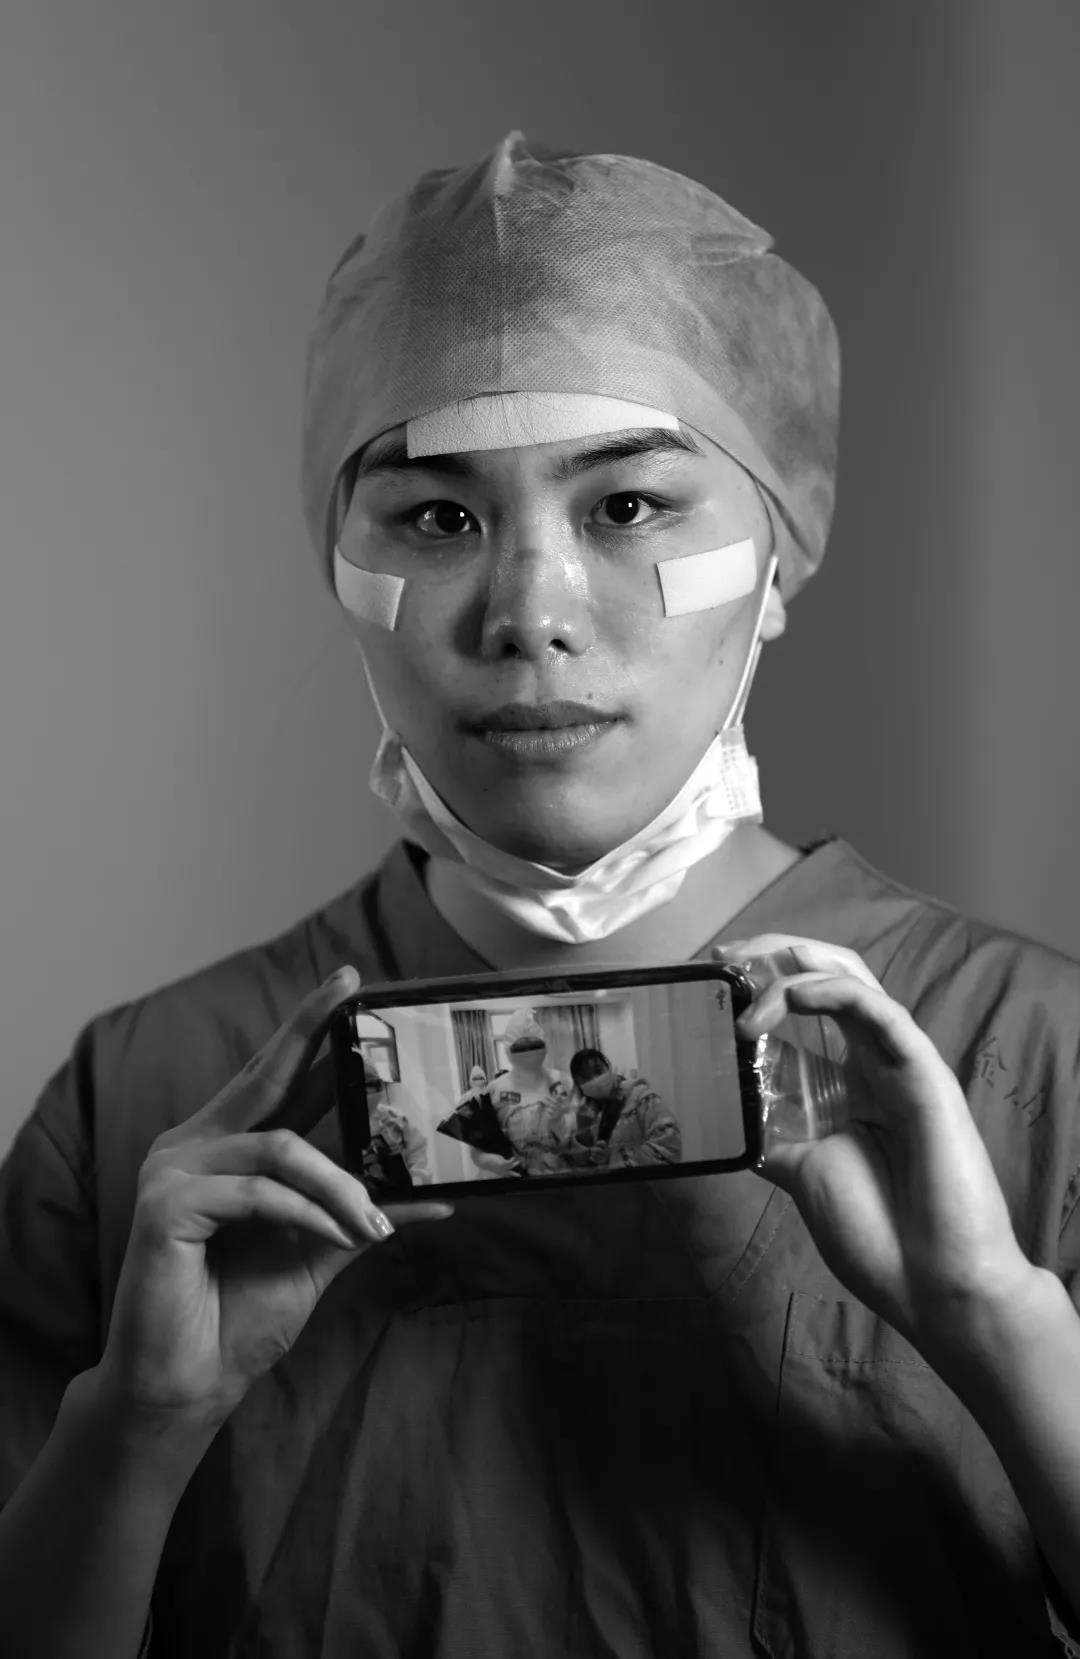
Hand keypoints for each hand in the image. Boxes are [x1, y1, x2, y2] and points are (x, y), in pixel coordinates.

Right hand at [96, 967, 451, 1432]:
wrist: (192, 1384)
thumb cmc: (243, 1315)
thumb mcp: (323, 1249)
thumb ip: (366, 1211)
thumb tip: (440, 1194)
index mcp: (223, 1146)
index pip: (272, 1074)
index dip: (309, 1028)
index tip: (349, 984)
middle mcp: (192, 1145)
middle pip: (263, 1074)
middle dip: (310, 1028)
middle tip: (351, 992)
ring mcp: (172, 1171)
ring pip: (280, 1148)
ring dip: (340, 1186)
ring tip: (373, 1224)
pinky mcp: (164, 1205)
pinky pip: (259, 1193)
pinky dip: (308, 1213)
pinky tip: (338, 1234)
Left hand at [715, 936, 1038, 1360]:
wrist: (933, 1285)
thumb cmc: (878, 1235)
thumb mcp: (802, 1172)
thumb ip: (773, 1135)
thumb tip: (726, 1115)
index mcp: (844, 1081)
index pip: (801, 1007)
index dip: (756, 983)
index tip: (709, 978)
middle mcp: (870, 1062)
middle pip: (825, 976)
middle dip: (771, 956)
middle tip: (723, 959)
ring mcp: (898, 1064)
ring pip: (853, 980)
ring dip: (792, 972)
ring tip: (746, 984)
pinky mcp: (924, 1074)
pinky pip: (881, 1012)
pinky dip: (834, 991)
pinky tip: (793, 993)